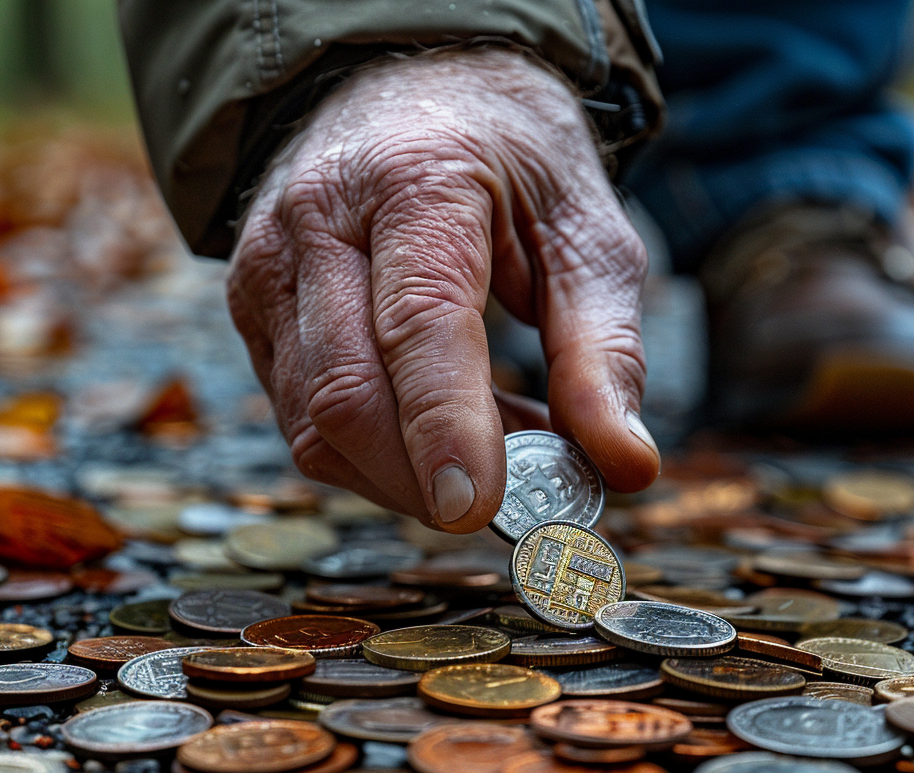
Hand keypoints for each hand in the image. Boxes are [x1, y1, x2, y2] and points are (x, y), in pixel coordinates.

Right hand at [228, 47, 660, 532]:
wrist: (412, 90)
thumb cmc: (510, 161)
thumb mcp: (585, 234)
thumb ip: (604, 353)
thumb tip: (626, 468)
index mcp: (415, 183)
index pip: (419, 325)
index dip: (445, 428)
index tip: (480, 510)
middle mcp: (319, 224)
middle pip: (346, 393)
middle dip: (420, 479)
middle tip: (500, 507)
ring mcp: (271, 269)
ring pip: (313, 422)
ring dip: (402, 475)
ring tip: (481, 454)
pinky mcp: (256, 311)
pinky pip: (302, 419)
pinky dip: (373, 456)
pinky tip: (432, 435)